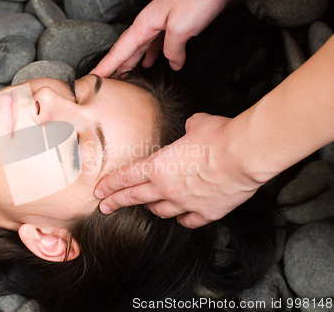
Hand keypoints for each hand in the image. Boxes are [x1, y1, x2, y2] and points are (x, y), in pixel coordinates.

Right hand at [90, 0, 238, 76]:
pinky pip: (155, 44)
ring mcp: (160, 24)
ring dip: (130, 63)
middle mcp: (148, 24)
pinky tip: (149, 63)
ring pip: (140, 48)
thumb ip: (172, 49)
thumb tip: (173, 63)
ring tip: (121, 78)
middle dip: (113, 67)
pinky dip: (150, 55)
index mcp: (145, 25)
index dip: (106, 66)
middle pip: (126, 50)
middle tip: (102, 83)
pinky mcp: (172, 24)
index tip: (93, 77)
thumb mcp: (182, 28)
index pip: (120, 51)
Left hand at [94, 113, 263, 227]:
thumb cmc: (219, 137)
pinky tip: (181, 216)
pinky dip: (182, 218)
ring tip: (147, 206)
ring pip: (160, 211)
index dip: (110, 185)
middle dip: (116, 202)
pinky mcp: (206, 212)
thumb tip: (191, 128)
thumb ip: (188, 130)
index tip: (99, 191)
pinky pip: (188, 220)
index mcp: (158, 166)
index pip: (126, 178)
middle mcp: (167, 188)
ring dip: (151, 208)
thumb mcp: (196, 125)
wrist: (244, 154)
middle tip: (105, 206)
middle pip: (135, 198)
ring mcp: (185, 203)